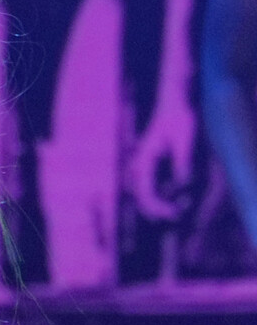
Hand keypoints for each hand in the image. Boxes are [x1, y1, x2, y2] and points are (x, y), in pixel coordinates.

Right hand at [126, 96, 194, 222]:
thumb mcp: (184, 139)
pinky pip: (151, 186)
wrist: (174, 107)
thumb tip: (183, 183)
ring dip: (159, 203)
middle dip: (156, 209)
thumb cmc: (179, 121)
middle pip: (140, 195)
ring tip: (179, 209)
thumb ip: (183, 161)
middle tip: (175, 217)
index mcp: (144, 159)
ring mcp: (144, 165)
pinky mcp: (151, 165)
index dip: (156, 207)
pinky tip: (178, 198)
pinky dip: (162, 195)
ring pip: (145, 192)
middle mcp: (140, 164)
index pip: (144, 190)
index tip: (172, 214)